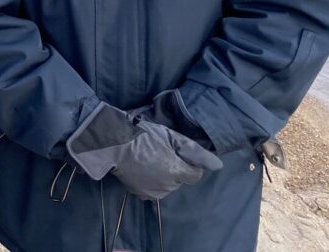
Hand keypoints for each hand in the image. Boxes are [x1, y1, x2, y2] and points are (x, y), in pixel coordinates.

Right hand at [66, 102, 222, 200]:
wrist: (110, 142)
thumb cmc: (141, 135)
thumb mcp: (170, 136)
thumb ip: (195, 152)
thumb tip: (218, 165)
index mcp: (176, 172)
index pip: (195, 175)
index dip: (188, 162)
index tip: (175, 151)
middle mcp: (167, 187)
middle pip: (180, 180)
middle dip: (174, 167)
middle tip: (158, 150)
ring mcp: (152, 192)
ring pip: (166, 185)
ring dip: (162, 174)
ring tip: (147, 158)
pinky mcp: (139, 193)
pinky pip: (152, 188)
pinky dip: (149, 180)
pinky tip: (139, 166)